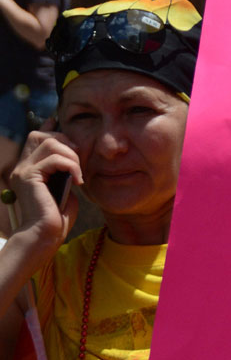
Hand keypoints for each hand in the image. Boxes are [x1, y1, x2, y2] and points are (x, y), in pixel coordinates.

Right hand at [7, 129, 81, 246]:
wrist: (45, 237)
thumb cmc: (57, 220)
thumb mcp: (65, 191)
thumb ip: (66, 174)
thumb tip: (73, 164)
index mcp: (29, 169)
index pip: (36, 138)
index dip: (50, 127)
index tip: (62, 123)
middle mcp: (22, 167)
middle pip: (41, 135)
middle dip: (65, 141)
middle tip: (79, 162)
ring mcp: (23, 171)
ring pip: (49, 142)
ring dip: (71, 155)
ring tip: (79, 174)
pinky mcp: (29, 176)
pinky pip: (54, 158)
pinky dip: (71, 166)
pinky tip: (78, 181)